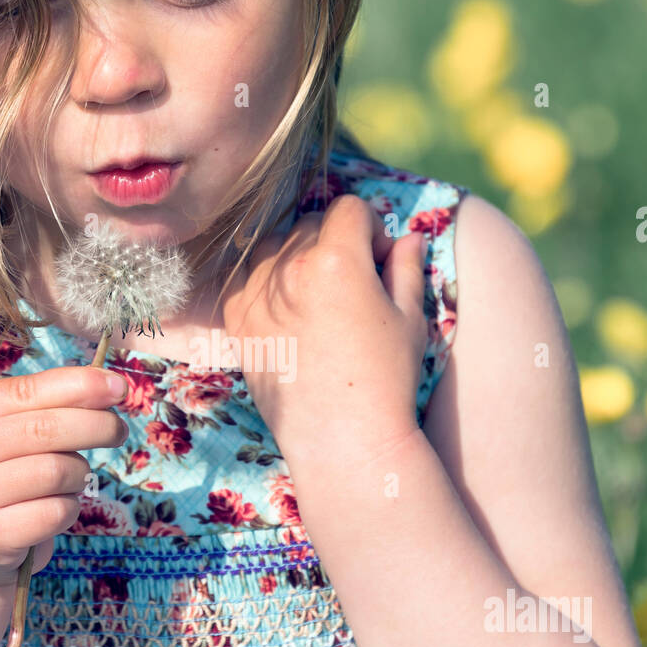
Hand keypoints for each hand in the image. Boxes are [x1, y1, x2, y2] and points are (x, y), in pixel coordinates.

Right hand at [0, 366, 128, 586]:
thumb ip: (46, 405)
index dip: (79, 385)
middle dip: (96, 425)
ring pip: (55, 471)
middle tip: (118, 431)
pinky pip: (55, 512)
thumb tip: (108, 386)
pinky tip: (55, 511)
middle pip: (45, 429)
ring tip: (71, 481)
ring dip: (78, 475)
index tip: (119, 387)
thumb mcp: (7, 434)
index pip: (25, 390)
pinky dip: (69, 509)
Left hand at [220, 194, 428, 459]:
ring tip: (317, 298)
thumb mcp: (410, 318)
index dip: (369, 228)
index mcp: (337, 258)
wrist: (343, 438)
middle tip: (350, 283)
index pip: (350, 207)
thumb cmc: (386, 379)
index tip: (376, 259)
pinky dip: (267, 286)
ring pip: (274, 246)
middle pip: (309, 224)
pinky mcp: (237, 321)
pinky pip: (247, 280)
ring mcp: (257, 295)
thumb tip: (406, 238)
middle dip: (333, 242)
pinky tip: (290, 317)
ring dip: (296, 258)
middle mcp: (290, 269)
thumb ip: (406, 268)